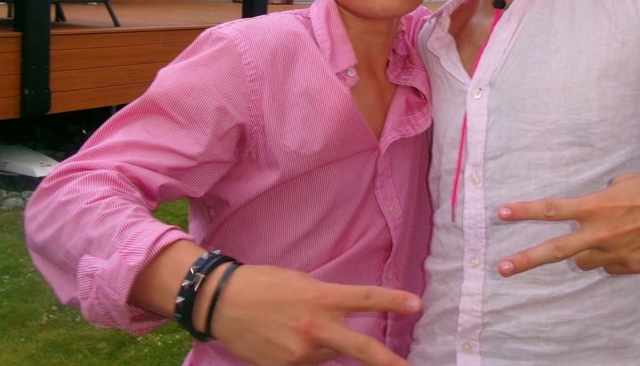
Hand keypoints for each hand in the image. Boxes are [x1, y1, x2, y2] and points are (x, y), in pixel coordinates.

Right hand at [209, 265, 419, 365]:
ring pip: (330, 354)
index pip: (366, 298)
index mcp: (320, 298)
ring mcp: (299, 353)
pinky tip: (287, 338)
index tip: (417, 305)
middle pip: (361, 347)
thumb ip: (326, 300)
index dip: (394, 302)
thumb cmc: (262, 284)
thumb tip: (342, 314)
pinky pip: (308, 363)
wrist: (221, 303)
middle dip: (387, 361)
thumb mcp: (300, 282)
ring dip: (327, 344)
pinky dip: (307, 353)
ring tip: (298, 325)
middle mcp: (314, 328)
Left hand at [495, 169, 639, 276]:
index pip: (552, 209)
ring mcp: (617, 254)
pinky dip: (611, 257)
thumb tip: (593, 207)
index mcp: (597, 206)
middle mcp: (602, 233)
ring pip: (584, 262)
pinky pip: (610, 266)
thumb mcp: (624, 182)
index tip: (501, 214)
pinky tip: (630, 242)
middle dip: (526, 260)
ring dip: (585, 252)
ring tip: (605, 235)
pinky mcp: (633, 268)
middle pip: (555, 250)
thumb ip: (602, 197)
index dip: (524, 212)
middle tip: (502, 269)